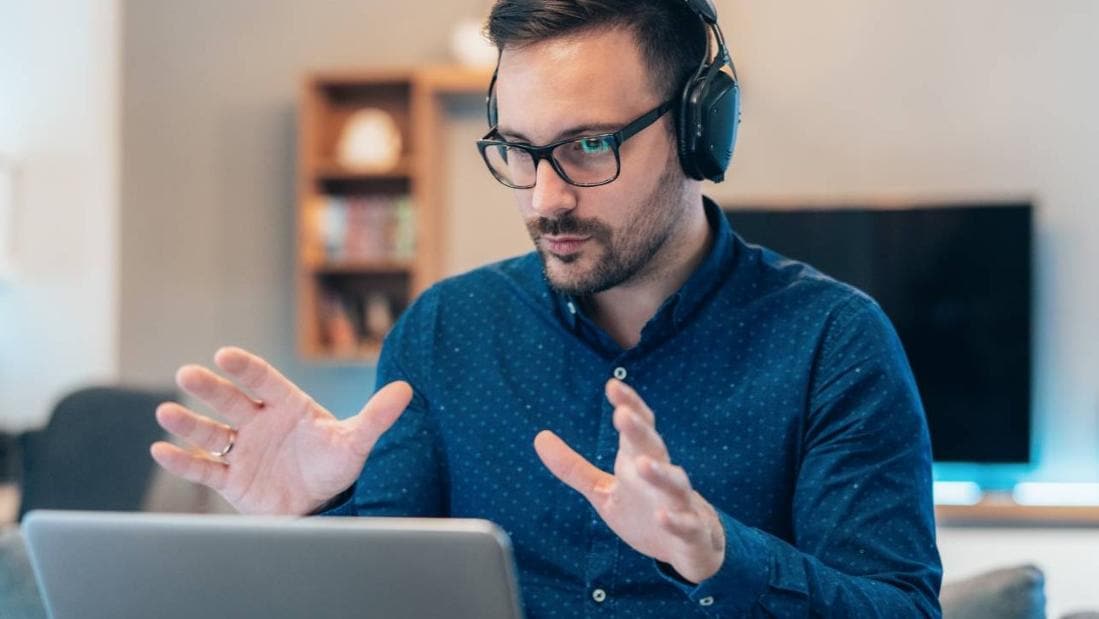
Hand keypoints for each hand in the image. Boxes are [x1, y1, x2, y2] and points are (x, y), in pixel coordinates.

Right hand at [150, 346, 411, 515]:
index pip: (264, 381)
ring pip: (211, 433)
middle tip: (187, 374)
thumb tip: (406, 390)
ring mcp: (243, 450)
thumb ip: (376, 416)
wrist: (324, 506)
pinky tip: (161, 450)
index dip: (246, 369)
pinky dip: (183, 461)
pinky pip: (205, 469)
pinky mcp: (232, 480)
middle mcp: (260, 423)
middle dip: (209, 389)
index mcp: (288, 406)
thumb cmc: (337, 465)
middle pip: (231, 402)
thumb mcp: (357, 442)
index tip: (224, 355)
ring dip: (188, 423)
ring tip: (166, 411)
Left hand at [534, 379, 724, 583]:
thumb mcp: (603, 490)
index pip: (638, 428)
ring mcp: (679, 503)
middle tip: (623, 414)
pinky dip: (676, 520)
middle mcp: (662, 477)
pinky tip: (662, 516)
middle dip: (639, 431)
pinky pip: (685, 525)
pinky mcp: (690, 533)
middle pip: (653, 448)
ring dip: (660, 473)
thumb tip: (539, 437)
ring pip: (674, 483)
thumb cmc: (644, 510)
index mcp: (640, 461)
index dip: (629, 405)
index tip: (612, 386)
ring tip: (642, 464)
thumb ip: (574, 467)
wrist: (689, 546)